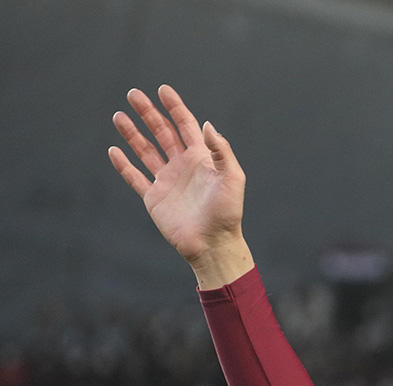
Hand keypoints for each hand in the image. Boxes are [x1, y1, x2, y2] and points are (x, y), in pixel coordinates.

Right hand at [109, 86, 252, 286]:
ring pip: (146, 151)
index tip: (162, 89)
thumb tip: (206, 124)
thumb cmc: (227, 212)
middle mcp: (183, 166)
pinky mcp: (154, 198)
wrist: (213, 244)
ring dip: (132, 133)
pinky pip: (135, 177)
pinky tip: (114, 150)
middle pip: (162, 132)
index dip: (175, 107)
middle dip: (148, 113)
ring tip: (119, 115)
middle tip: (133, 94)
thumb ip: (221, 150)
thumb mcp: (232, 178)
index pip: (186, 126)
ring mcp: (167, 181)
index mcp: (202, 158)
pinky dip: (124, 165)